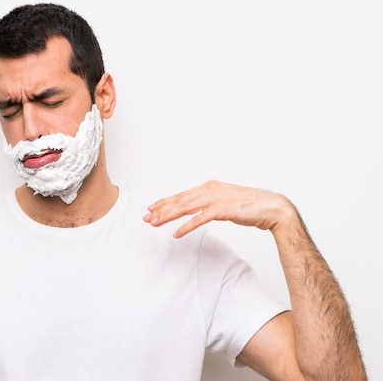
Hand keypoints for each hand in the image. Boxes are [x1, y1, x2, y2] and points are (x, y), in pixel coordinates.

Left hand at [143, 180, 296, 237]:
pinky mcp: (223, 209)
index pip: (182, 195)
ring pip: (186, 207)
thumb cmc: (250, 206)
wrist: (273, 208)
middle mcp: (210, 189)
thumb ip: (210, 203)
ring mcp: (216, 198)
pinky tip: (177, 234)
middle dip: (161, 209)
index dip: (166, 201)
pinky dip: (187, 226)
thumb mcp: (225, 202)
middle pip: (180, 200)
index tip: (152, 207)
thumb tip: (198, 210)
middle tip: (146, 216)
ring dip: (168, 216)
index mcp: (210, 186)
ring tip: (154, 223)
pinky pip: (200, 219)